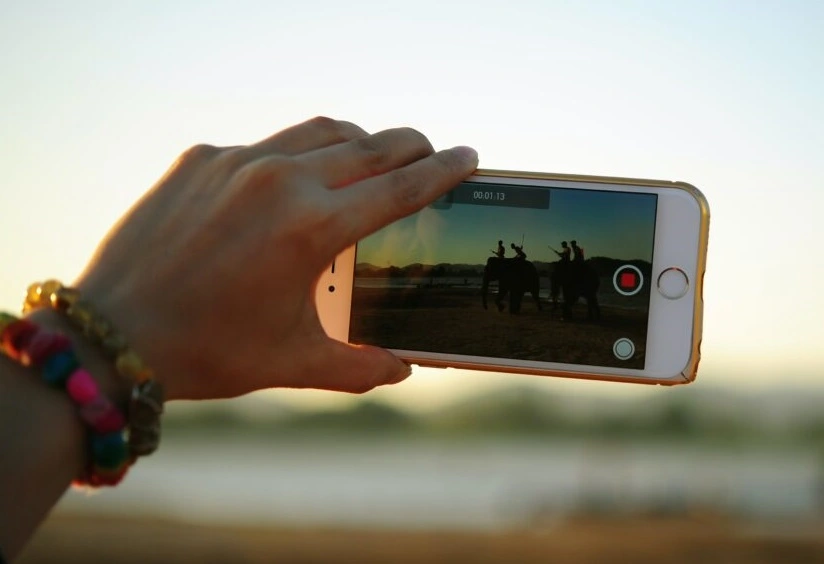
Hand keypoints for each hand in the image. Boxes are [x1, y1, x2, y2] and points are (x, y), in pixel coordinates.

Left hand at [73, 117, 477, 399]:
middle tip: (430, 151)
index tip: (470, 156)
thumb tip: (404, 369)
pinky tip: (294, 179)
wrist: (113, 334)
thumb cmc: (209, 352)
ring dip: (359, 139)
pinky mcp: (200, 158)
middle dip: (411, 145)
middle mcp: (279, 181)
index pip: (401, 187)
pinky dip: (296, 155)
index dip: (444, 171)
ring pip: (320, 131)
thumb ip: (360, 366)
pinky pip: (266, 144)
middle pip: (370, 144)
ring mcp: (236, 162)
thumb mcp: (294, 362)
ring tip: (373, 154)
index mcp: (313, 228)